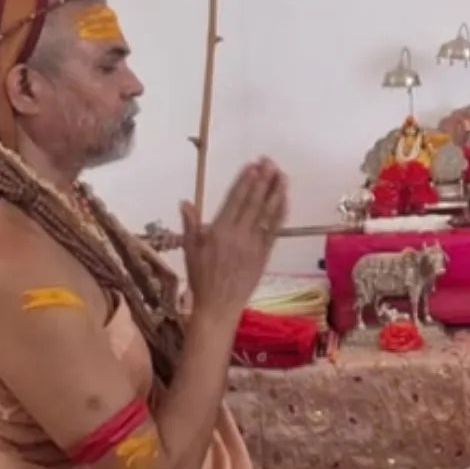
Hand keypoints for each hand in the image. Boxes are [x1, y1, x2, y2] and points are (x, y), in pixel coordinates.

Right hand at [179, 158, 286, 319]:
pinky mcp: (265, 254)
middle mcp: (239, 235)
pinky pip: (275, 230)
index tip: (253, 166)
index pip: (235, 201)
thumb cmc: (201, 278)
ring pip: (268, 214)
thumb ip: (190, 225)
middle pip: (254, 203)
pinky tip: (284, 200)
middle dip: (263, 181)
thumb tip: (185, 202)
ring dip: (276, 193)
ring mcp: (255, 244)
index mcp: (219, 232)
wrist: (219, 306)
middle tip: (271, 162)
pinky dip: (281, 213)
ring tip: (282, 175)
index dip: (245, 182)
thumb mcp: (190, 250)